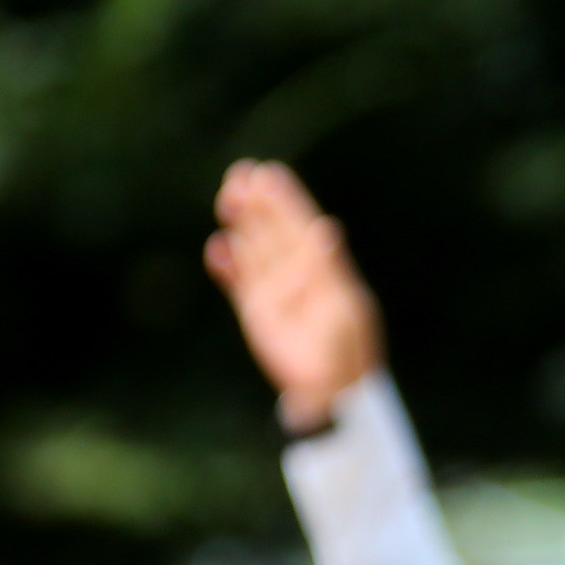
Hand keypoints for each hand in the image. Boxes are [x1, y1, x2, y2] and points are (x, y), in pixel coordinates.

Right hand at [204, 160, 385, 432]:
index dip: (286, 199)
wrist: (332, 391)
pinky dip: (227, 266)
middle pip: (273, 229)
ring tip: (226, 197)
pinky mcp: (256, 313)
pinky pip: (238, 282)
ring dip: (240, 224)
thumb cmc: (348, 350)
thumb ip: (331, 268)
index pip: (301, 223)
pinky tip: (216, 248)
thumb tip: (326, 228)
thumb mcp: (343, 307)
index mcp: (324, 267)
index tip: (270, 173)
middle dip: (258, 202)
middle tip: (240, 173)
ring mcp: (276, 291)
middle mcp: (298, 273)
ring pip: (253, 248)